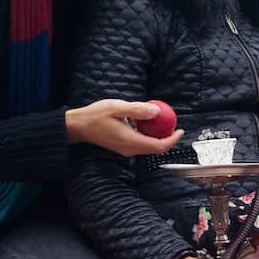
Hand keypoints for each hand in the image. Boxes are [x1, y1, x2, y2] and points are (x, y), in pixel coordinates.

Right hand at [65, 99, 182, 156]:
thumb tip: (156, 112)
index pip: (159, 146)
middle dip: (168, 138)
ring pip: (149, 148)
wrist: (79, 126)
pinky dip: (148, 136)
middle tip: (173, 124)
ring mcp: (126, 150)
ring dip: (158, 137)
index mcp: (131, 141)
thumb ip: (138, 110)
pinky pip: (141, 144)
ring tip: (162, 122)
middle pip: (156, 149)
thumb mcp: (118, 107)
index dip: (172, 139)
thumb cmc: (96, 116)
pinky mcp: (122, 147)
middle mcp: (130, 149)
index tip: (180, 129)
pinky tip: (147, 123)